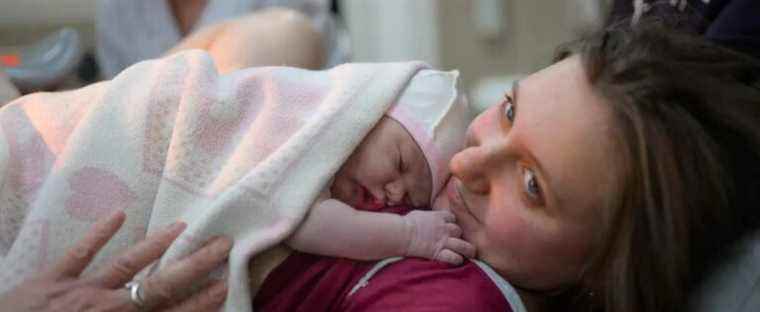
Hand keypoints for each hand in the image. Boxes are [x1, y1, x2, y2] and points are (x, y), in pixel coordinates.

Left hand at [0, 210, 231, 310]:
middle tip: (222, 244)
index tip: (225, 285)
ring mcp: (79, 292)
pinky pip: (77, 254)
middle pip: (159, 284)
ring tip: (183, 226)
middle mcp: (107, 308)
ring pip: (126, 265)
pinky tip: (119, 215)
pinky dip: (98, 234)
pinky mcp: (50, 282)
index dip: (200, 301)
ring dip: (156, 245)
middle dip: (193, 265)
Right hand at [402, 210, 475, 264]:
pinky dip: (457, 260)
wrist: (402, 233)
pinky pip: (455, 257)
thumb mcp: (419, 214)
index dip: (451, 223)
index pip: (452, 218)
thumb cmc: (406, 223)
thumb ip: (427, 216)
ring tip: (469, 254)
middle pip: (459, 231)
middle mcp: (444, 228)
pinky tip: (457, 261)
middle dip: (458, 236)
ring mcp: (443, 241)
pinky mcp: (439, 252)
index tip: (448, 228)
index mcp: (439, 217)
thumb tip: (425, 218)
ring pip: (463, 246)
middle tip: (457, 242)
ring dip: (467, 250)